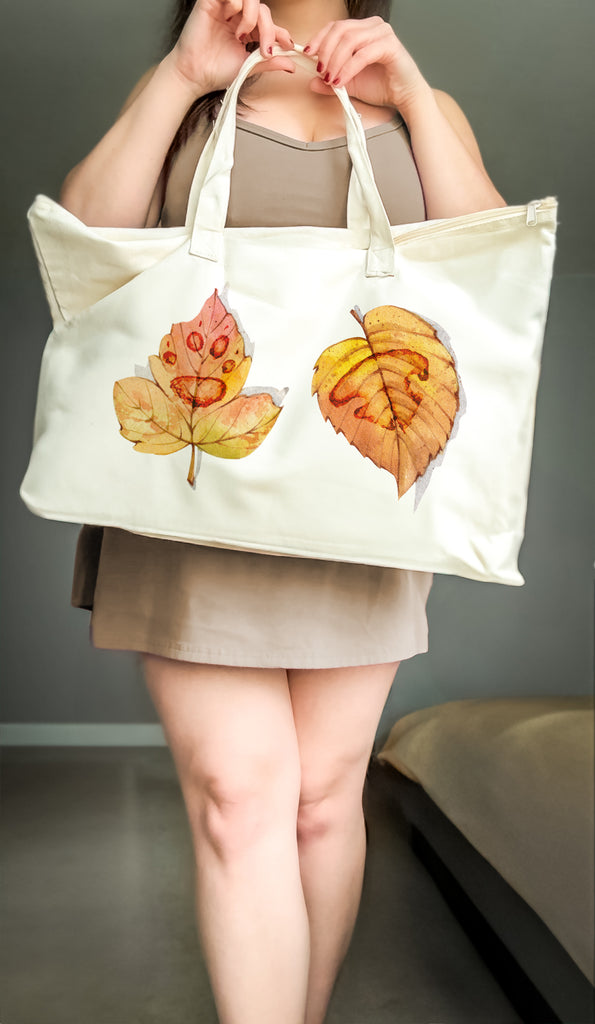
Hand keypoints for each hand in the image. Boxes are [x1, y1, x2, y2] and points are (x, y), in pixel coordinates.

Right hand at [170, 0, 294, 96]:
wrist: (195, 76)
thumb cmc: (216, 72)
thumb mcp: (250, 67)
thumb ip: (270, 62)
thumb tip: (292, 65)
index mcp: (245, 28)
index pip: (268, 21)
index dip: (280, 32)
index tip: (288, 45)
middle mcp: (236, 16)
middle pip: (263, 10)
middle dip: (269, 30)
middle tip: (265, 50)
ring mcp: (225, 8)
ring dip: (253, 17)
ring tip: (242, 36)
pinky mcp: (212, 2)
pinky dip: (237, 5)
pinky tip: (231, 22)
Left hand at [303, 17, 427, 111]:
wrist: (404, 97)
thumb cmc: (380, 86)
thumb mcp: (349, 84)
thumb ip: (330, 81)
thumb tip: (311, 82)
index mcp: (362, 29)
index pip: (335, 26)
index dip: (319, 38)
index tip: (307, 54)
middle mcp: (372, 26)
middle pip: (340, 30)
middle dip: (326, 51)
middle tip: (320, 71)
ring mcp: (382, 33)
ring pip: (349, 40)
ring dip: (335, 61)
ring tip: (330, 79)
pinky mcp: (390, 45)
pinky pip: (362, 54)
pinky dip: (348, 69)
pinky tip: (341, 81)